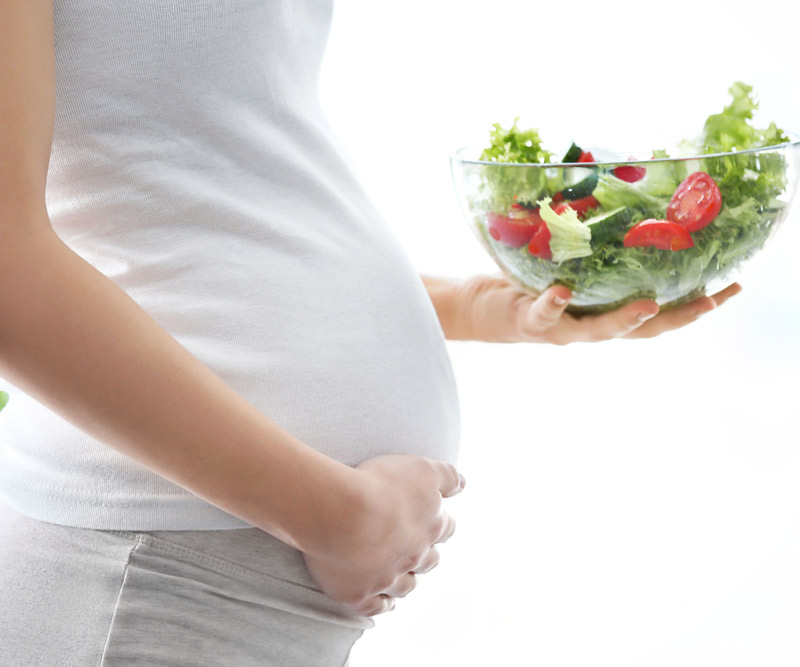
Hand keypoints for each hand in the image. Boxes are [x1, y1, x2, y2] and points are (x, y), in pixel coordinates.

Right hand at [301, 454, 463, 615]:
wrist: (341, 514)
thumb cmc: (380, 485)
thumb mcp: (421, 469)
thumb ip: (447, 476)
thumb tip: (464, 485)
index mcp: (430, 526)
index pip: (445, 528)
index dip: (439, 523)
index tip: (433, 520)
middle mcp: (413, 556)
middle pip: (428, 560)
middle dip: (424, 554)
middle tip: (414, 549)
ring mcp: (387, 579)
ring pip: (405, 586)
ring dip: (405, 581)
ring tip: (400, 577)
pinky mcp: (360, 594)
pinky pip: (377, 606)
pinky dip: (382, 604)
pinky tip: (383, 601)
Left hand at [449, 273, 741, 343]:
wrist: (480, 309)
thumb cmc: (528, 281)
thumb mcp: (567, 265)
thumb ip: (593, 249)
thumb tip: (624, 200)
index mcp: (603, 312)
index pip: (658, 313)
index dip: (695, 306)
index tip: (732, 287)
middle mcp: (588, 328)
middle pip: (642, 332)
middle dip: (680, 317)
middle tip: (712, 300)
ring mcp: (560, 329)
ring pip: (598, 332)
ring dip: (624, 321)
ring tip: (648, 305)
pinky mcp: (528, 323)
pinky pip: (541, 315)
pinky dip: (550, 305)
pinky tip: (559, 292)